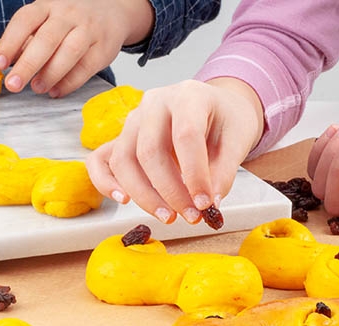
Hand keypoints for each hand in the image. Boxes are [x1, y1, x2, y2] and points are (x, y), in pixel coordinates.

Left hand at [0, 0, 152, 97]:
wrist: (111, 10)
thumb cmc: (64, 21)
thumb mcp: (36, 24)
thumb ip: (7, 41)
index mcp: (45, 6)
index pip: (25, 20)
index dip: (10, 42)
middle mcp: (67, 14)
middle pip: (47, 38)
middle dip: (28, 63)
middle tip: (13, 85)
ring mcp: (88, 29)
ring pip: (70, 51)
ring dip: (51, 73)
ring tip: (37, 88)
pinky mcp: (104, 46)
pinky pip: (87, 66)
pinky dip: (70, 81)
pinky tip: (56, 91)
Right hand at [85, 78, 263, 223]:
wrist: (216, 109)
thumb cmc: (226, 121)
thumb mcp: (238, 140)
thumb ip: (224, 172)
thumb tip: (210, 204)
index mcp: (188, 95)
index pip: (185, 135)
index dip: (195, 174)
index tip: (205, 203)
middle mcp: (154, 103)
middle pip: (150, 151)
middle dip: (170, 191)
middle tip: (191, 216)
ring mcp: (133, 120)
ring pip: (123, 160)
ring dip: (143, 195)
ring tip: (167, 216)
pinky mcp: (121, 137)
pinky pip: (100, 160)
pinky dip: (106, 182)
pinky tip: (123, 200)